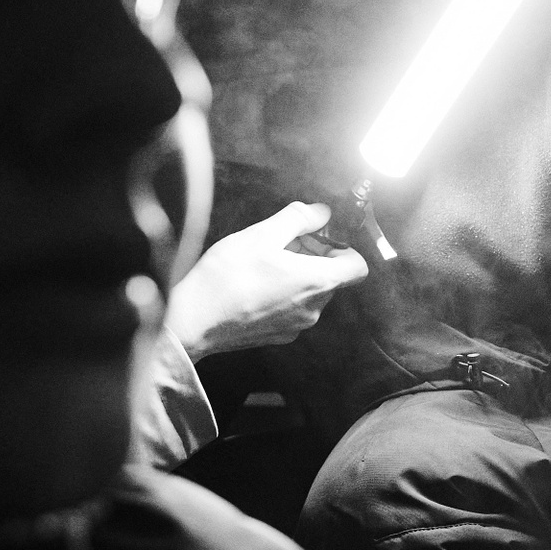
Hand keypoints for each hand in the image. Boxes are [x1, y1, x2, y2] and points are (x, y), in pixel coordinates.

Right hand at [164, 202, 368, 359]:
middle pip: (332, 278)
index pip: (357, 267)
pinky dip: (283, 295)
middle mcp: (315, 309)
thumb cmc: (227, 276)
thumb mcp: (261, 235)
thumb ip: (297, 219)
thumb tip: (322, 212)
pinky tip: (254, 285)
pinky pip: (292, 310)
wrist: (192, 321)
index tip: (320, 238)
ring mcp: (297, 326)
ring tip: (264, 262)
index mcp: (318, 282)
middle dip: (314, 257)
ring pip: (310, 294)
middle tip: (283, 242)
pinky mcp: (279, 336)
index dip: (344, 248)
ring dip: (297, 275)